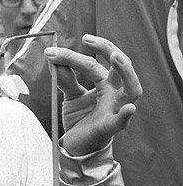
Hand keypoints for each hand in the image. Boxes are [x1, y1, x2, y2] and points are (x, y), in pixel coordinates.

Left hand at [44, 34, 141, 155]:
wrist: (77, 145)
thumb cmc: (80, 118)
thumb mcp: (70, 95)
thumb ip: (64, 79)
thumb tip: (54, 58)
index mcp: (107, 84)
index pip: (96, 63)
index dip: (75, 54)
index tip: (53, 51)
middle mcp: (115, 94)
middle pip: (120, 67)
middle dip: (107, 49)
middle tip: (88, 39)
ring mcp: (116, 110)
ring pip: (132, 89)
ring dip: (126, 72)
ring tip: (115, 57)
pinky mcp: (109, 128)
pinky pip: (121, 122)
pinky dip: (125, 115)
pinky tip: (129, 108)